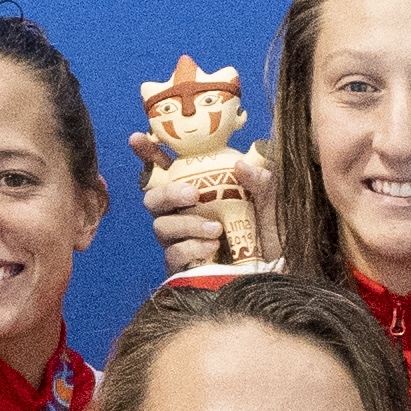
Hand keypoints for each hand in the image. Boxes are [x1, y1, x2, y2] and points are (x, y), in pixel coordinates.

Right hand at [137, 142, 273, 274]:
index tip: (136, 138)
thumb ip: (260, 181)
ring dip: (188, 224)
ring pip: (161, 226)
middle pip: (152, 198)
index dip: (147, 153)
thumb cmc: (267, 234)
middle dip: (168, 193)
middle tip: (193, 194)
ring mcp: (178, 241)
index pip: (165, 168)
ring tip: (216, 228)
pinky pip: (173, 254)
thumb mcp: (271, 203)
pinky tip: (212, 247)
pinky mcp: (182, 267)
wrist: (275, 273)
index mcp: (196, 190)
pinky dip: (192, 247)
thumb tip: (240, 165)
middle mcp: (180, 213)